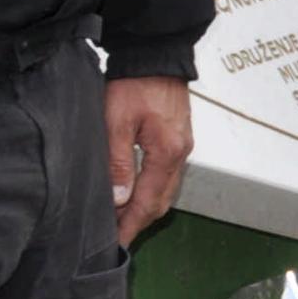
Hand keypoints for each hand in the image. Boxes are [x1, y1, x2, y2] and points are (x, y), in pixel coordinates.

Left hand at [104, 75, 195, 245]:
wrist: (156, 54)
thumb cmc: (133, 85)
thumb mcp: (116, 122)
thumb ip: (118, 162)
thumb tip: (120, 199)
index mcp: (167, 153)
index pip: (147, 201)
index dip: (130, 225)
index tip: (115, 244)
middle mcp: (180, 154)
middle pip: (161, 202)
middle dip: (139, 222)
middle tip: (115, 238)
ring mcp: (182, 147)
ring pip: (165, 190)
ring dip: (145, 208)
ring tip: (120, 219)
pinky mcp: (178, 138)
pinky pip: (167, 176)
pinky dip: (151, 191)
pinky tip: (134, 192)